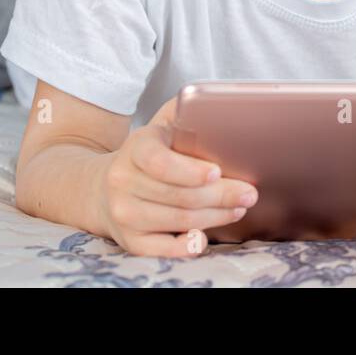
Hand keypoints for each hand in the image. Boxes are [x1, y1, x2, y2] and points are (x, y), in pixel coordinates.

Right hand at [96, 97, 258, 257]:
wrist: (105, 188)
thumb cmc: (151, 153)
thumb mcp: (163, 125)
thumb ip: (188, 111)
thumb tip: (225, 104)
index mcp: (135, 147)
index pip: (159, 161)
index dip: (190, 171)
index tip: (218, 172)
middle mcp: (123, 181)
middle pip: (180, 196)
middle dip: (222, 196)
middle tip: (250, 193)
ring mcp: (123, 213)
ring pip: (179, 221)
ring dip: (215, 216)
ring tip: (239, 207)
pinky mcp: (129, 241)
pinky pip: (164, 250)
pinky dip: (188, 245)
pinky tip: (205, 237)